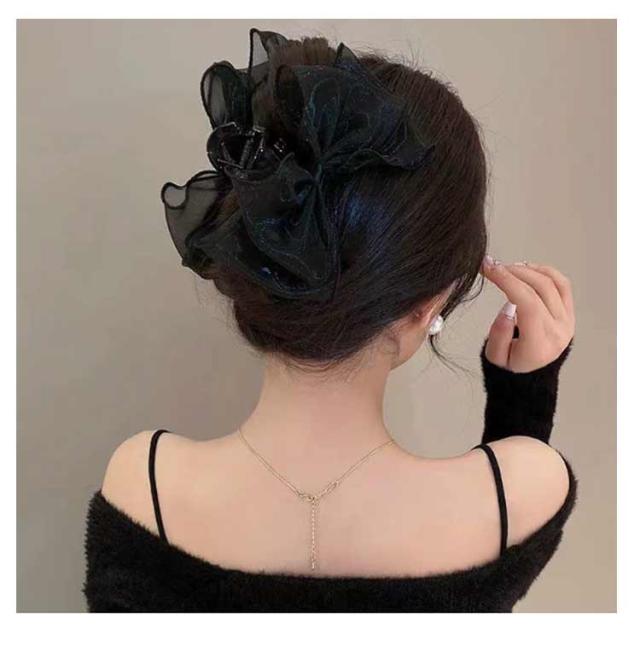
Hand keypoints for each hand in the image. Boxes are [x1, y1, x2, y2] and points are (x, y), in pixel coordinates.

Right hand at [481, 256, 574, 371]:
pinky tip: (527, 269)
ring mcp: (567, 321)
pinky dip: (545, 272)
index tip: (489, 269)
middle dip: (513, 272)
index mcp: (539, 345)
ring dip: (528, 270)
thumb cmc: (511, 367)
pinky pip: (563, 285)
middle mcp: (558, 331)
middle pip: (540, 289)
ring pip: (553, 283)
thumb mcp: (495, 358)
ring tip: (507, 268)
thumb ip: (498, 335)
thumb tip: (507, 308)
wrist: (532, 375)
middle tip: (492, 265)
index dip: (507, 281)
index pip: (527, 304)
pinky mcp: (569, 313)